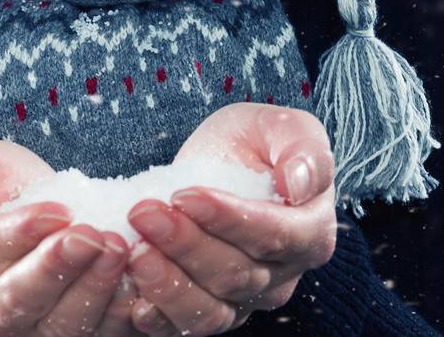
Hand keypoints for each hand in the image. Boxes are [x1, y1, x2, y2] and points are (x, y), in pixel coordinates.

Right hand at [0, 138, 145, 336]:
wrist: (14, 212)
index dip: (17, 235)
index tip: (57, 211)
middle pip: (20, 301)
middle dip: (59, 267)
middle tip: (95, 234)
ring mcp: (26, 332)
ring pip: (62, 325)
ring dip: (95, 288)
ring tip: (120, 248)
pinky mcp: (66, 334)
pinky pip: (97, 332)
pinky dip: (121, 310)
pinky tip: (141, 277)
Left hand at [122, 103, 337, 335]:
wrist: (225, 163)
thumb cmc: (255, 142)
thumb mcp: (280, 126)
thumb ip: (303, 149)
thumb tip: (298, 183)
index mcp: (311, 230)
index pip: (273, 235)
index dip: (227, 218)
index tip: (183, 195)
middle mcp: (283, 275)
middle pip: (235, 273)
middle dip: (184, 244)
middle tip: (142, 214)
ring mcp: (247, 299)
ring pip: (211, 309)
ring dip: (168, 284)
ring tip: (134, 252)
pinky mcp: (212, 311)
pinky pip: (187, 327)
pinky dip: (159, 317)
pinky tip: (133, 299)